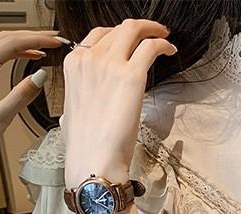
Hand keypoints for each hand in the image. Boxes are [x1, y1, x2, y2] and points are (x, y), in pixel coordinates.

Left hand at [0, 29, 62, 147]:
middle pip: (7, 38)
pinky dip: (20, 51)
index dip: (35, 39)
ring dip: (27, 41)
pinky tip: (33, 55)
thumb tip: (41, 76)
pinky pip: (2, 53)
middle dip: (34, 35)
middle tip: (56, 39)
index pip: (11, 44)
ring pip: (5, 43)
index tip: (55, 43)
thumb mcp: (0, 117)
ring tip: (48, 45)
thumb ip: (21, 96)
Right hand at [61, 19, 176, 186]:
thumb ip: (80, 98)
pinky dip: (162, 44)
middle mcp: (90, 58)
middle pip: (117, 29)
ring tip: (163, 37)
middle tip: (152, 33)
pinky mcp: (131, 76)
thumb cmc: (85, 145)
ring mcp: (110, 64)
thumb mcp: (71, 112)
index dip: (117, 35)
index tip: (130, 40)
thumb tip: (86, 102)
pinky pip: (150, 48)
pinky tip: (169, 50)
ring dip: (152, 30)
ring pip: (134, 31)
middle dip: (137, 28)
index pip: (97, 36)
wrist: (93, 159)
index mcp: (74, 65)